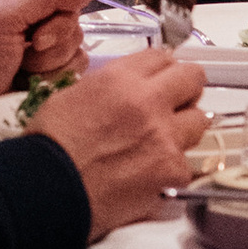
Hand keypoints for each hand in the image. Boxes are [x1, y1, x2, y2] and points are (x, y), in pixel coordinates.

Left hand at [0, 0, 99, 102]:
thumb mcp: (3, 14)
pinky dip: (54, 82)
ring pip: (77, 55)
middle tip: (23, 53)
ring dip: (50, 66)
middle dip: (52, 45)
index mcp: (26, 6)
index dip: (60, 18)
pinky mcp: (50, 85)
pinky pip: (74, 78)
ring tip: (21, 70)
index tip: (36, 34)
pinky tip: (31, 84)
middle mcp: (39, 30)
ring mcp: (45, 59)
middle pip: (75, 29)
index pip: (68, 1)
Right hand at [30, 47, 211, 240]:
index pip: (163, 58)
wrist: (48, 190)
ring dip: (185, 127)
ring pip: (199, 120)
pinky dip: (173, 168)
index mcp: (121, 79)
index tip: (163, 78)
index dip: (163, 69)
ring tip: (163, 141)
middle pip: (193, 79)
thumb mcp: (73, 95)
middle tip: (176, 101)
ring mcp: (165, 137)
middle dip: (186, 88)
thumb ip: (111, 87)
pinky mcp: (172, 172)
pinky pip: (187, 163)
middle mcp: (149, 102)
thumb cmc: (51, 147)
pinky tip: (153, 174)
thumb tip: (127, 89)